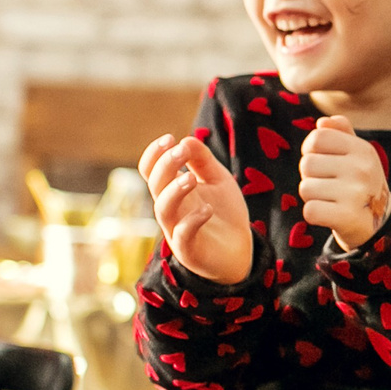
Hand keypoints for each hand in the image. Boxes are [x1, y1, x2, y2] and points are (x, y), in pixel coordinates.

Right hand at [142, 134, 254, 285]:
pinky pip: (182, 236)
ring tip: (191, 178)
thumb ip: (203, 160)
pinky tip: (207, 210)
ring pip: (163, 209)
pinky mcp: (189, 251)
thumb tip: (186, 139)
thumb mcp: (218, 180)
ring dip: (174, 191)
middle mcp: (171, 208)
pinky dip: (192, 221)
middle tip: (181, 151)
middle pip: (155, 185)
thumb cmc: (224, 213)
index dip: (154, 154)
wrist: (240, 251)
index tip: (169, 138)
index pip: (150, 170)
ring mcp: (177, 230)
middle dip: (165, 165)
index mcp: (172, 190)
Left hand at [298, 117, 390, 247]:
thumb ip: (341, 133)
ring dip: (312, 196)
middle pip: (307, 163)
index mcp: (363, 150)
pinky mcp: (346, 217)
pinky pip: (310, 210)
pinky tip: (330, 214)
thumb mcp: (358, 155)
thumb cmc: (361, 184)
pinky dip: (314, 214)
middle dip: (311, 176)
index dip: (311, 149)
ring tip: (331, 200)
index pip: (318, 137)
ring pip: (305, 188)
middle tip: (329, 185)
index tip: (321, 160)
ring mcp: (356, 194)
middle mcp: (362, 169)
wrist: (379, 224)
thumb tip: (323, 122)